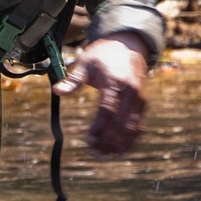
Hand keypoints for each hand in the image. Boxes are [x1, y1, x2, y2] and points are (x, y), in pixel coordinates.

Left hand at [54, 31, 149, 156]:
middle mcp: (131, 92)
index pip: (107, 110)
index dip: (98, 127)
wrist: (128, 44)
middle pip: (120, 123)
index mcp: (116, 82)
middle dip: (107, 140)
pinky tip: (119, 151)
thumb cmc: (103, 54)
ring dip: (118, 144)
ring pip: (132, 127)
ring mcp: (139, 99)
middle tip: (93, 153)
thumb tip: (57, 91)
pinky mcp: (143, 103)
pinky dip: (130, 140)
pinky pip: (139, 125)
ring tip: (103, 156)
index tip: (88, 140)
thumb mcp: (85, 62)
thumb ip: (73, 79)